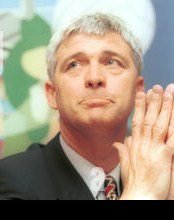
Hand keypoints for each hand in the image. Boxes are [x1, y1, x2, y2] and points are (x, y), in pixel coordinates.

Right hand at [114, 84, 173, 199]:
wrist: (139, 198)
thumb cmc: (135, 185)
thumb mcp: (126, 166)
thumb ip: (123, 152)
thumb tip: (118, 143)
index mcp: (135, 146)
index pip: (137, 121)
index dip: (140, 106)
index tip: (142, 93)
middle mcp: (143, 145)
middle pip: (149, 119)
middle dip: (154, 101)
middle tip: (158, 87)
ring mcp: (153, 150)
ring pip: (160, 124)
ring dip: (166, 107)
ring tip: (170, 93)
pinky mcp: (165, 157)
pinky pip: (172, 139)